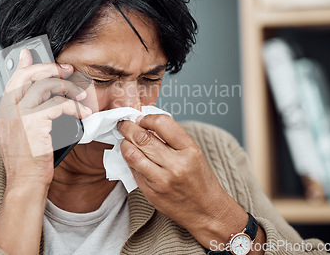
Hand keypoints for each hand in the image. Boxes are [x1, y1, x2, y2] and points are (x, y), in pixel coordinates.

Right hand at [0, 48, 91, 190]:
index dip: (25, 65)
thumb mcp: (23, 135)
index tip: (32, 55)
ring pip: (45, 86)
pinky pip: (57, 105)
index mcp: (2, 113)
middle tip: (67, 70)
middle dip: (49, 68)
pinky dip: (73, 107)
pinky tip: (82, 114)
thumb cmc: (28, 162)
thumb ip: (27, 114)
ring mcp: (17, 115)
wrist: (25, 183)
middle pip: (27, 75)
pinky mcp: (32, 122)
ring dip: (68, 89)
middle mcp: (5, 111)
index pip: (13, 80)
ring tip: (81, 96)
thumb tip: (44, 98)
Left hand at [117, 114, 247, 247]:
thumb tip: (146, 124)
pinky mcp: (151, 192)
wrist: (206, 211)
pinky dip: (129, 160)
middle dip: (128, 127)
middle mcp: (176, 165)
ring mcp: (162, 180)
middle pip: (142, 138)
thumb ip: (171, 138)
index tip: (141, 118)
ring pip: (132, 154)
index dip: (147, 118)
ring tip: (125, 139)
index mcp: (190, 150)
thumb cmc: (199, 179)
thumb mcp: (193, 153)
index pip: (162, 123)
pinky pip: (132, 170)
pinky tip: (131, 156)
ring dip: (124, 143)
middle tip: (124, 124)